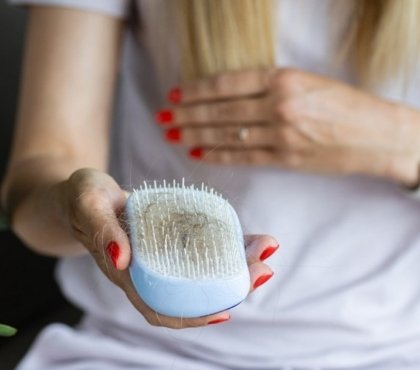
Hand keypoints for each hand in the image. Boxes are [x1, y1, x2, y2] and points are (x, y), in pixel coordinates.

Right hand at [61, 168, 277, 328]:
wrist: (84, 193)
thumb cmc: (82, 199)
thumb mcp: (87, 205)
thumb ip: (101, 230)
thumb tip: (122, 259)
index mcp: (128, 273)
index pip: (160, 308)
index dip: (191, 316)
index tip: (225, 312)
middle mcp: (149, 269)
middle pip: (192, 290)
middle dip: (231, 285)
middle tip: (263, 268)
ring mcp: (161, 254)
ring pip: (202, 268)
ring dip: (235, 263)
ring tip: (264, 248)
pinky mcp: (169, 236)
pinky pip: (199, 245)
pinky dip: (224, 242)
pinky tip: (243, 235)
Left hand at [158, 68, 419, 185]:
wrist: (379, 135)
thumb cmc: (347, 105)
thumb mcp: (307, 81)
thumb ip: (270, 87)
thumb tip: (229, 98)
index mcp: (283, 78)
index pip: (227, 84)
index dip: (197, 91)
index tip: (175, 94)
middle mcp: (278, 105)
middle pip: (220, 111)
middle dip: (186, 115)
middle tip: (163, 117)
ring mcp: (281, 134)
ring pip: (226, 134)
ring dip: (195, 135)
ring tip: (171, 135)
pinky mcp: (285, 159)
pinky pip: (243, 157)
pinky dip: (217, 155)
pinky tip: (197, 153)